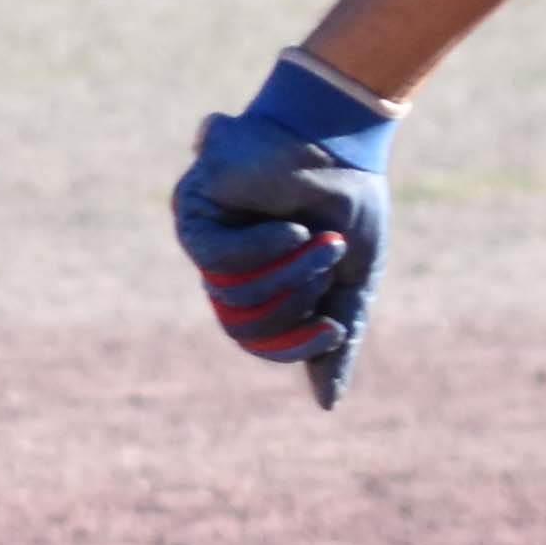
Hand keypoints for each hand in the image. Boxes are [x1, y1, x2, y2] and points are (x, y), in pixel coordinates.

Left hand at [172, 55, 398, 409]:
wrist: (340, 139)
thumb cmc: (346, 203)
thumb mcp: (352, 281)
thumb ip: (336, 340)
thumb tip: (326, 405)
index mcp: (262, 284)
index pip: (261, 341)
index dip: (295, 346)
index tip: (334, 328)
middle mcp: (227, 265)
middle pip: (243, 326)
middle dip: (294, 305)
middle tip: (330, 267)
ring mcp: (206, 236)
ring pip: (231, 296)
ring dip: (288, 274)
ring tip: (321, 241)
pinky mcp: (193, 209)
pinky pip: (217, 259)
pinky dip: (263, 250)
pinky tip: (290, 228)